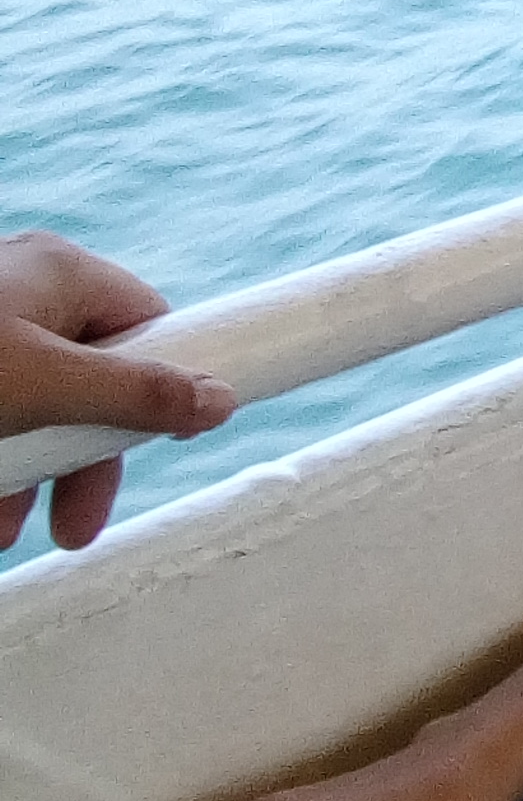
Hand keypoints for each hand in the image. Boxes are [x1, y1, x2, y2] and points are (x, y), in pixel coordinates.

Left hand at [0, 231, 234, 552]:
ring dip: (34, 472)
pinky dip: (1, 458)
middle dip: (82, 460)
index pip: (150, 324)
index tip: (173, 440)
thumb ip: (136, 394)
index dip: (168, 386)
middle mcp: (29, 292)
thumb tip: (222, 400)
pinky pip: (3, 412)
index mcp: (62, 273)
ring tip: (6, 526)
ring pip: (39, 406)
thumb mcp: (45, 386)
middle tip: (76, 526)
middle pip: (92, 382)